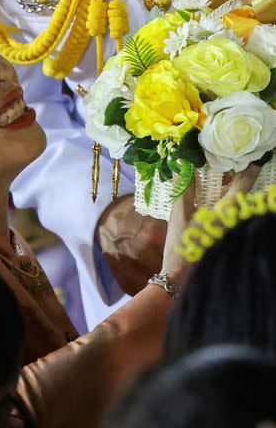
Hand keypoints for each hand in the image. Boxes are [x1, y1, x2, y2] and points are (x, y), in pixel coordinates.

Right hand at [160, 164, 260, 287]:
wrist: (182, 278)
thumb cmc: (183, 245)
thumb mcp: (180, 214)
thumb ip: (183, 188)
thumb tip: (181, 165)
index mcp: (228, 209)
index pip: (246, 181)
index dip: (250, 165)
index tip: (248, 152)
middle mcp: (236, 218)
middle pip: (244, 189)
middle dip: (240, 172)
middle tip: (229, 156)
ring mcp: (233, 227)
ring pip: (239, 201)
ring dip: (232, 186)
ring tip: (221, 170)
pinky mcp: (228, 234)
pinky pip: (232, 211)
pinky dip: (226, 199)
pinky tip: (214, 194)